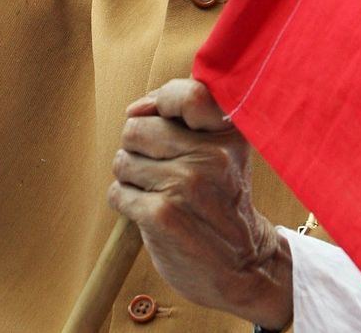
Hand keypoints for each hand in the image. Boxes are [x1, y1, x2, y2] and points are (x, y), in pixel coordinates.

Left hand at [109, 79, 292, 330]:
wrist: (243, 266)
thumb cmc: (222, 200)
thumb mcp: (224, 150)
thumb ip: (185, 118)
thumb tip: (136, 109)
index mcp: (229, 133)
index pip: (188, 94)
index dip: (162, 100)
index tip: (157, 116)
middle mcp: (211, 156)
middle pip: (136, 127)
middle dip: (137, 147)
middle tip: (159, 167)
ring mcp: (186, 185)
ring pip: (122, 160)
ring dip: (131, 177)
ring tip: (158, 190)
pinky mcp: (162, 216)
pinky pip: (117, 192)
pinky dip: (126, 201)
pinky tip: (150, 211)